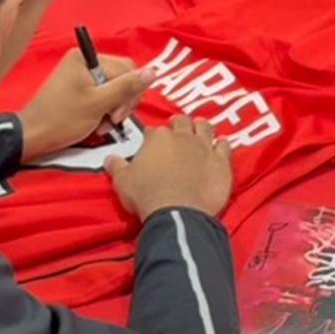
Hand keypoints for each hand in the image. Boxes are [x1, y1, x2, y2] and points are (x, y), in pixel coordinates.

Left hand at [18, 49, 152, 160]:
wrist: (33, 136)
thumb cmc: (63, 119)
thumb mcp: (98, 104)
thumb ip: (126, 87)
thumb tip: (153, 72)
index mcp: (86, 57)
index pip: (127, 69)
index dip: (129, 93)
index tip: (117, 115)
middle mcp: (85, 61)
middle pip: (123, 78)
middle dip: (121, 103)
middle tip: (111, 121)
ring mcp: (82, 75)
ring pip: (115, 89)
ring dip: (113, 110)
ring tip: (102, 126)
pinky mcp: (80, 89)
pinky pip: (103, 96)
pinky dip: (104, 111)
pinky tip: (97, 125)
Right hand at [104, 115, 234, 220]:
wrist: (177, 211)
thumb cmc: (146, 195)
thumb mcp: (123, 181)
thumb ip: (117, 166)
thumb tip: (110, 159)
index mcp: (158, 138)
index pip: (154, 131)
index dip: (153, 137)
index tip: (152, 143)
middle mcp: (182, 137)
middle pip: (182, 122)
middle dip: (179, 124)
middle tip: (177, 131)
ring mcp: (204, 147)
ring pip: (206, 127)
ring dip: (202, 128)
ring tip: (199, 131)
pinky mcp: (221, 162)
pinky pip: (224, 146)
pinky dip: (222, 145)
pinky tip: (220, 146)